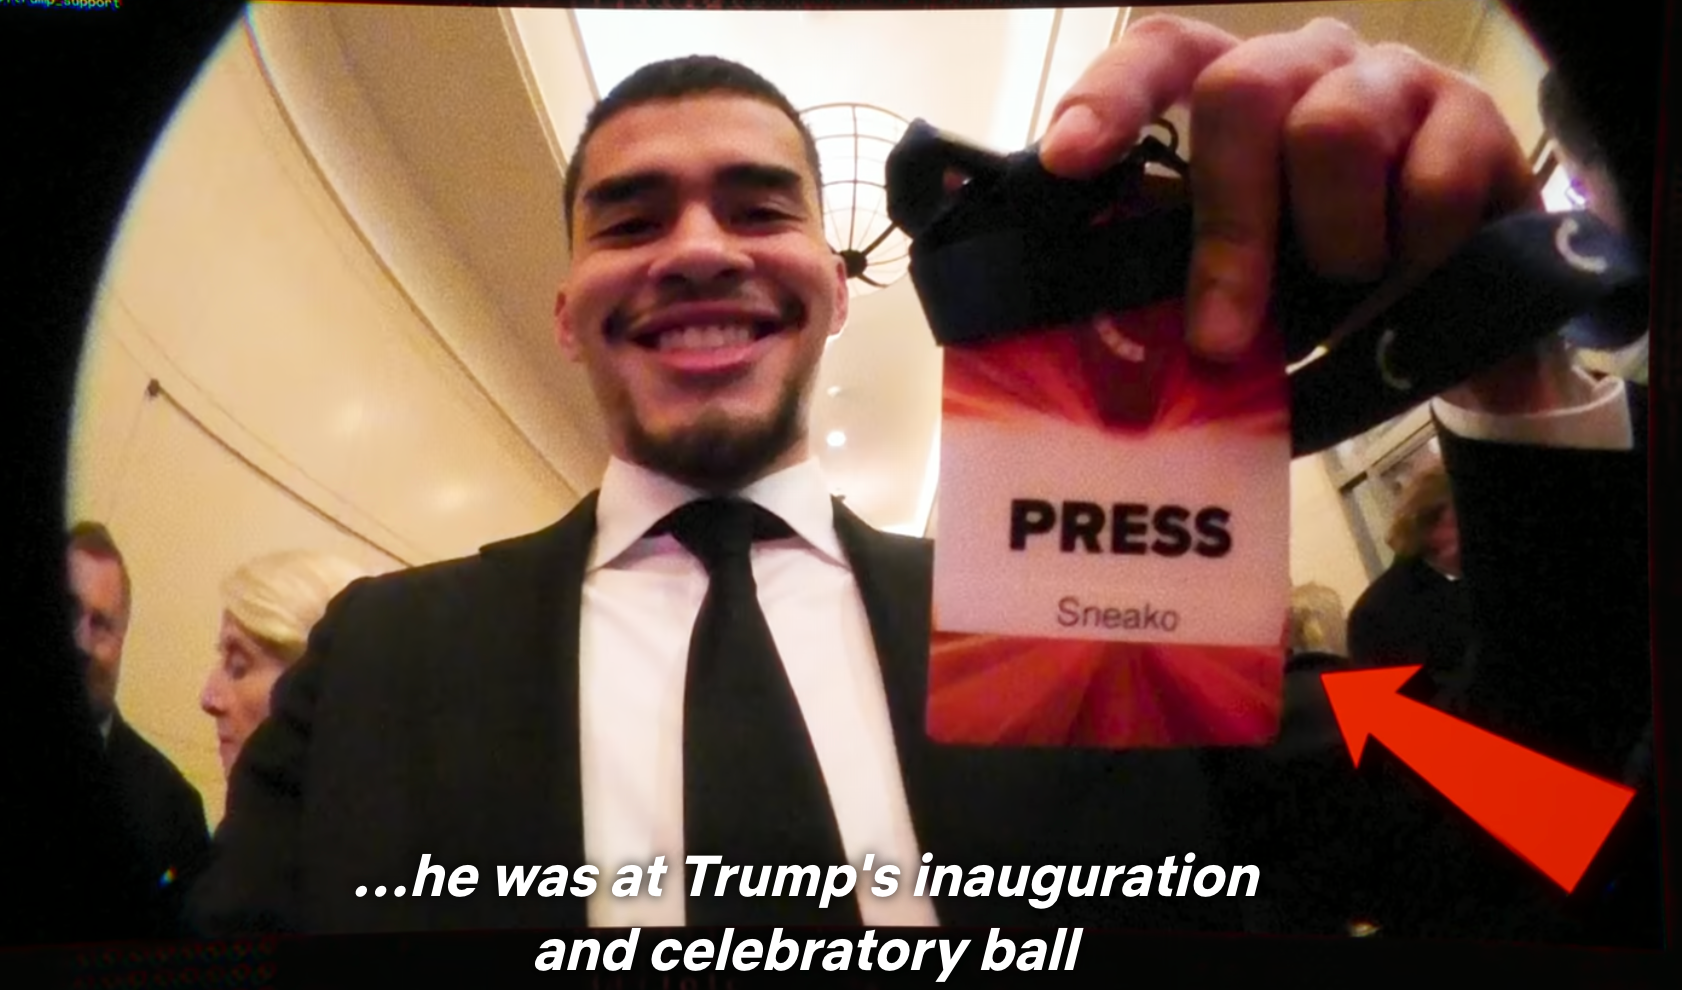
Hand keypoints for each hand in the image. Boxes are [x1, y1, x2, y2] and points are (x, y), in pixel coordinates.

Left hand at [1039, 15, 1543, 398]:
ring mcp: (1391, 81)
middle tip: (1221, 336)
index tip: (1068, 159)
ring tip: (1344, 291)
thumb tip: (1112, 342)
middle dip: (1228, 230)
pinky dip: (1411, 263)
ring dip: (1333, 244)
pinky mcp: (1474, 118)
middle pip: (1240, 92)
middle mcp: (1305, 65)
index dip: (1112, 98)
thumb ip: (1185, 278)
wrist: (1458, 310)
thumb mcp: (1248, 278)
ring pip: (1335, 131)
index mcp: (1231, 92)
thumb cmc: (1322, 284)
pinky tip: (1411, 286)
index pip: (1162, 55)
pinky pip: (1429, 187)